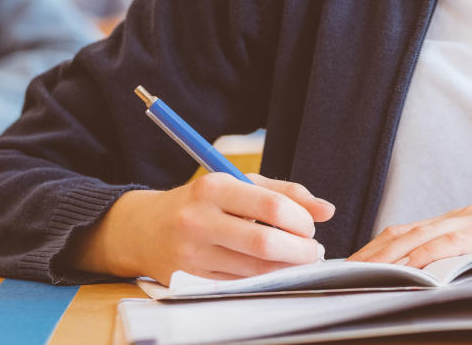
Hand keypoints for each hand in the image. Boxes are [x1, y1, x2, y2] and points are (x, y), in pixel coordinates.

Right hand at [70, 173, 335, 283]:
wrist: (144, 229)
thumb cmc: (201, 203)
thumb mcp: (237, 185)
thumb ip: (283, 193)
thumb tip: (327, 210)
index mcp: (212, 188)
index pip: (271, 206)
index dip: (301, 220)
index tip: (310, 227)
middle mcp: (198, 220)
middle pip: (265, 243)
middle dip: (300, 251)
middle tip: (312, 251)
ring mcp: (192, 254)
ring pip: (255, 271)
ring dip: (287, 269)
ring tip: (296, 261)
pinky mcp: (189, 281)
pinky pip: (239, 286)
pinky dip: (264, 281)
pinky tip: (272, 273)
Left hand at [348, 202, 471, 268]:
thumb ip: (468, 265)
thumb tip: (436, 294)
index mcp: (460, 222)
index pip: (406, 233)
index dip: (376, 249)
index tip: (351, 268)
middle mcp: (463, 217)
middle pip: (403, 232)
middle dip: (371, 254)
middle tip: (343, 274)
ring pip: (421, 235)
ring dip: (389, 256)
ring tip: (364, 274)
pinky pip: (455, 242)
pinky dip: (428, 254)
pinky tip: (410, 267)